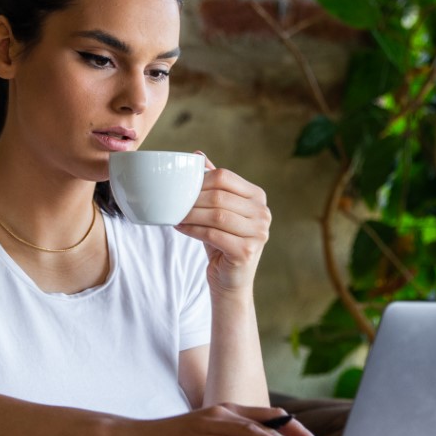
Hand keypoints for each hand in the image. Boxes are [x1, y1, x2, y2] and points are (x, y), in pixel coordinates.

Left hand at [175, 156, 270, 295]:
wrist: (230, 280)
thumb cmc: (223, 242)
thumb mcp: (218, 210)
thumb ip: (212, 184)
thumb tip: (197, 155)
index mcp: (257, 197)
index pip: (225, 177)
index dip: (199, 180)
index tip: (180, 187)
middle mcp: (263, 213)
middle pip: (219, 196)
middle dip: (192, 198)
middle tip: (172, 202)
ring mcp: (259, 233)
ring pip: (216, 215)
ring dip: (190, 214)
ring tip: (174, 215)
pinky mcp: (247, 251)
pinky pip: (213, 234)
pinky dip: (193, 230)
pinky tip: (180, 227)